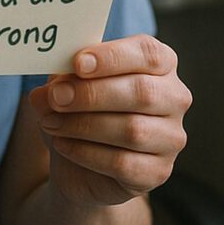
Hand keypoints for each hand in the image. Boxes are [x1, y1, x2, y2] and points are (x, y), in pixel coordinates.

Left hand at [27, 34, 190, 206]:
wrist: (79, 160)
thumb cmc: (80, 107)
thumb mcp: (67, 84)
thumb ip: (62, 79)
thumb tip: (49, 91)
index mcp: (160, 63)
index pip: (148, 53)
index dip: (112, 57)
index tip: (78, 64)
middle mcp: (174, 98)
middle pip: (142, 92)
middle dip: (92, 94)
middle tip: (55, 97)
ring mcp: (171, 137)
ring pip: (133, 130)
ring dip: (83, 125)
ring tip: (51, 122)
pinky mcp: (158, 171)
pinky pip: (124, 163)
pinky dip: (87, 154)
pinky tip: (63, 145)